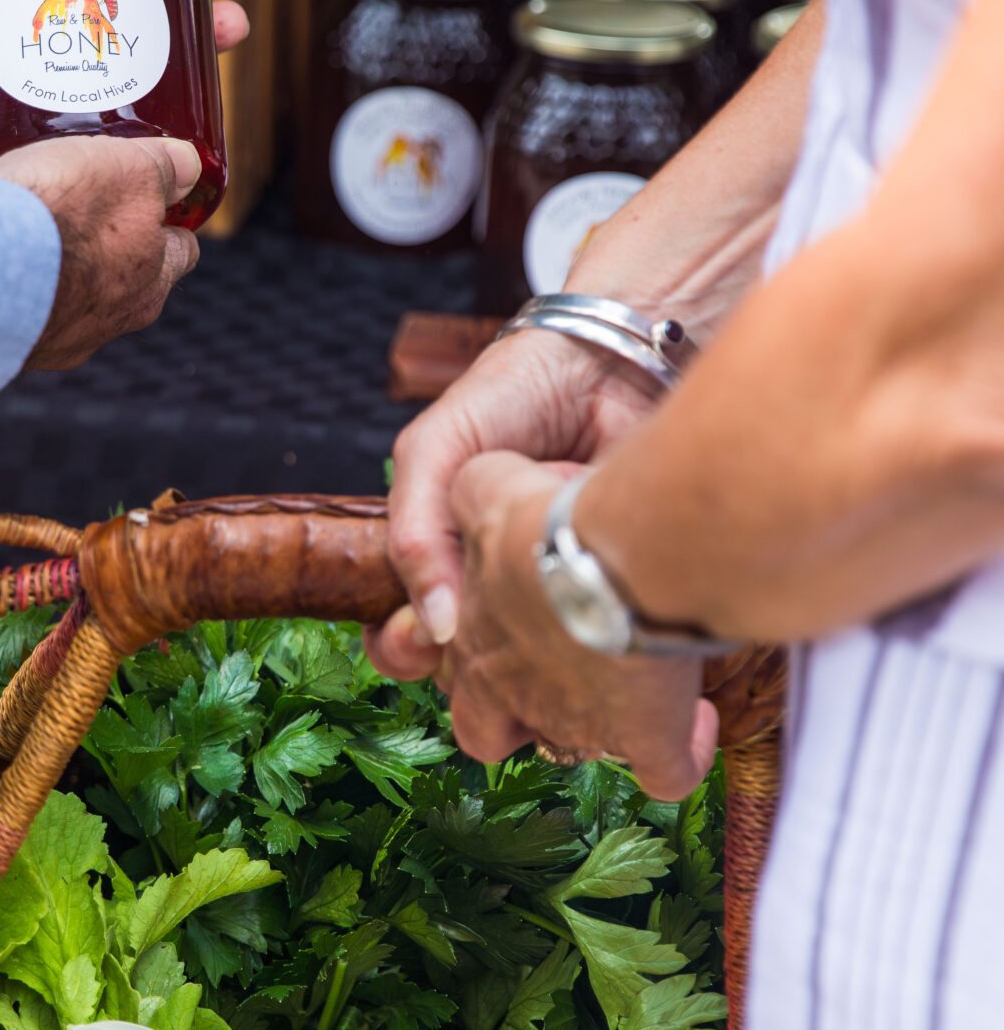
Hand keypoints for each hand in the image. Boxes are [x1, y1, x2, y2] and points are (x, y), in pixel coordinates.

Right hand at [0, 134, 201, 369]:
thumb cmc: (57, 217)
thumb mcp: (127, 170)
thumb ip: (163, 169)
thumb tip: (188, 166)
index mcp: (151, 283)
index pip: (181, 251)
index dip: (167, 220)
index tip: (147, 197)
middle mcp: (110, 323)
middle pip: (127, 279)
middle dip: (111, 246)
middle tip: (82, 206)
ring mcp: (55, 341)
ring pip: (70, 297)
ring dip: (59, 268)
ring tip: (30, 228)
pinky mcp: (6, 346)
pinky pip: (21, 311)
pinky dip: (15, 286)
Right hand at [368, 330, 662, 681]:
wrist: (609, 358)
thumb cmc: (513, 396)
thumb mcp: (435, 452)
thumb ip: (413, 532)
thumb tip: (436, 630)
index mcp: (446, 562)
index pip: (410, 640)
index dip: (408, 652)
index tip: (428, 643)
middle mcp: (501, 592)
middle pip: (473, 671)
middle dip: (474, 664)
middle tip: (489, 636)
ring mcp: (560, 597)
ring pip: (539, 672)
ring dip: (535, 649)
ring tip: (546, 597)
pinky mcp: (621, 592)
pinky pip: (607, 639)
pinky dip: (595, 616)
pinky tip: (593, 580)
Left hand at [430, 449, 716, 803]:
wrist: (627, 554)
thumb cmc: (553, 520)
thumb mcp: (488, 488)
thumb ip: (469, 492)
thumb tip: (474, 492)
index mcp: (475, 639)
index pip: (453, 669)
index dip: (477, 653)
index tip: (518, 624)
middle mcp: (516, 693)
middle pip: (489, 728)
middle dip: (515, 708)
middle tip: (555, 665)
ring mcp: (581, 723)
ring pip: (576, 745)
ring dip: (597, 721)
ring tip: (627, 682)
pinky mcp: (647, 736)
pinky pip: (668, 771)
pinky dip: (684, 750)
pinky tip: (697, 720)